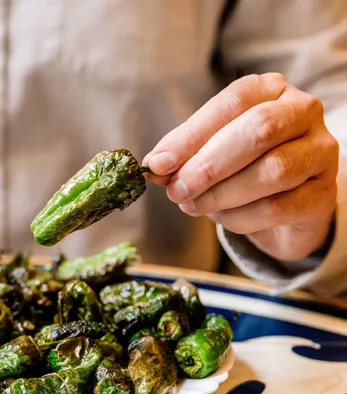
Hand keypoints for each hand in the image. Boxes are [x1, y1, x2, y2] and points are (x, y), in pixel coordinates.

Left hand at [143, 73, 338, 261]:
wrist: (281, 210)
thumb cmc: (240, 170)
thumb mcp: (208, 155)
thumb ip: (184, 156)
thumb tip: (156, 166)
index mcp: (270, 90)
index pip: (232, 103)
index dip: (191, 135)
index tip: (158, 164)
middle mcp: (302, 112)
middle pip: (259, 131)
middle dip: (209, 165)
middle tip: (177, 190)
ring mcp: (320, 152)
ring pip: (273, 171)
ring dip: (223, 194)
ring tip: (194, 206)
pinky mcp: (323, 194)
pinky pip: (279, 207)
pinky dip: (241, 218)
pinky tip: (224, 219)